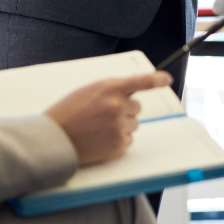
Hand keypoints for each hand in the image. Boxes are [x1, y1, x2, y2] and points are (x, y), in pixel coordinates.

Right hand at [45, 72, 172, 165]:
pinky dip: (118, 140)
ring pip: (134, 124)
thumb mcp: (88, 91)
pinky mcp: (118, 144)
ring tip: (99, 128)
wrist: (55, 138)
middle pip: (137, 107)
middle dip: (125, 110)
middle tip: (104, 115)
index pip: (139, 81)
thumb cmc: (69, 112)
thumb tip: (131, 93)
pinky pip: (129, 140)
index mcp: (108, 88)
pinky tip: (100, 139)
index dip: (156, 80)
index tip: (167, 79)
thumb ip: (111, 90)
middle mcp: (116, 105)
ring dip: (122, 125)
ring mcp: (118, 125)